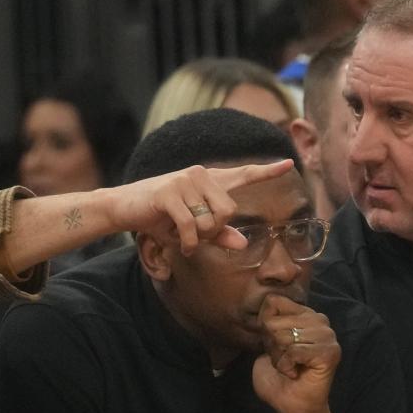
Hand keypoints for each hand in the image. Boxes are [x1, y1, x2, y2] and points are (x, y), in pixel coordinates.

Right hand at [104, 160, 291, 255]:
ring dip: (198, 238)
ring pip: (210, 220)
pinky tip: (181, 246)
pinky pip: (191, 225)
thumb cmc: (158, 217)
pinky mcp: (169, 192)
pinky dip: (188, 242)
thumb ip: (218, 234)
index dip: (266, 172)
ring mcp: (184, 181)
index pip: (242, 175)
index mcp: (207, 180)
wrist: (123, 207)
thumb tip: (242, 244)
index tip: (288, 165)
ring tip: (184, 239)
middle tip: (196, 238)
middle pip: (228, 211)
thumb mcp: (191, 228)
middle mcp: (199, 175)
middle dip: (214, 232)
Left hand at [251, 295, 339, 412]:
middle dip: (271, 346)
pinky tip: (294, 373)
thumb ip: (266, 324)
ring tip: (290, 367)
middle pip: (274, 322)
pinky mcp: (329, 353)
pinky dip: (286, 365)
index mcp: (304, 315)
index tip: (273, 345)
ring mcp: (328, 336)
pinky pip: (294, 351)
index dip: (264, 326)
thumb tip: (265, 311)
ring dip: (279, 357)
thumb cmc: (278, 378)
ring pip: (284, 337)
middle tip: (284, 360)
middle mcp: (319, 321)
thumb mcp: (265, 345)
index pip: (273, 301)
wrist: (291, 406)